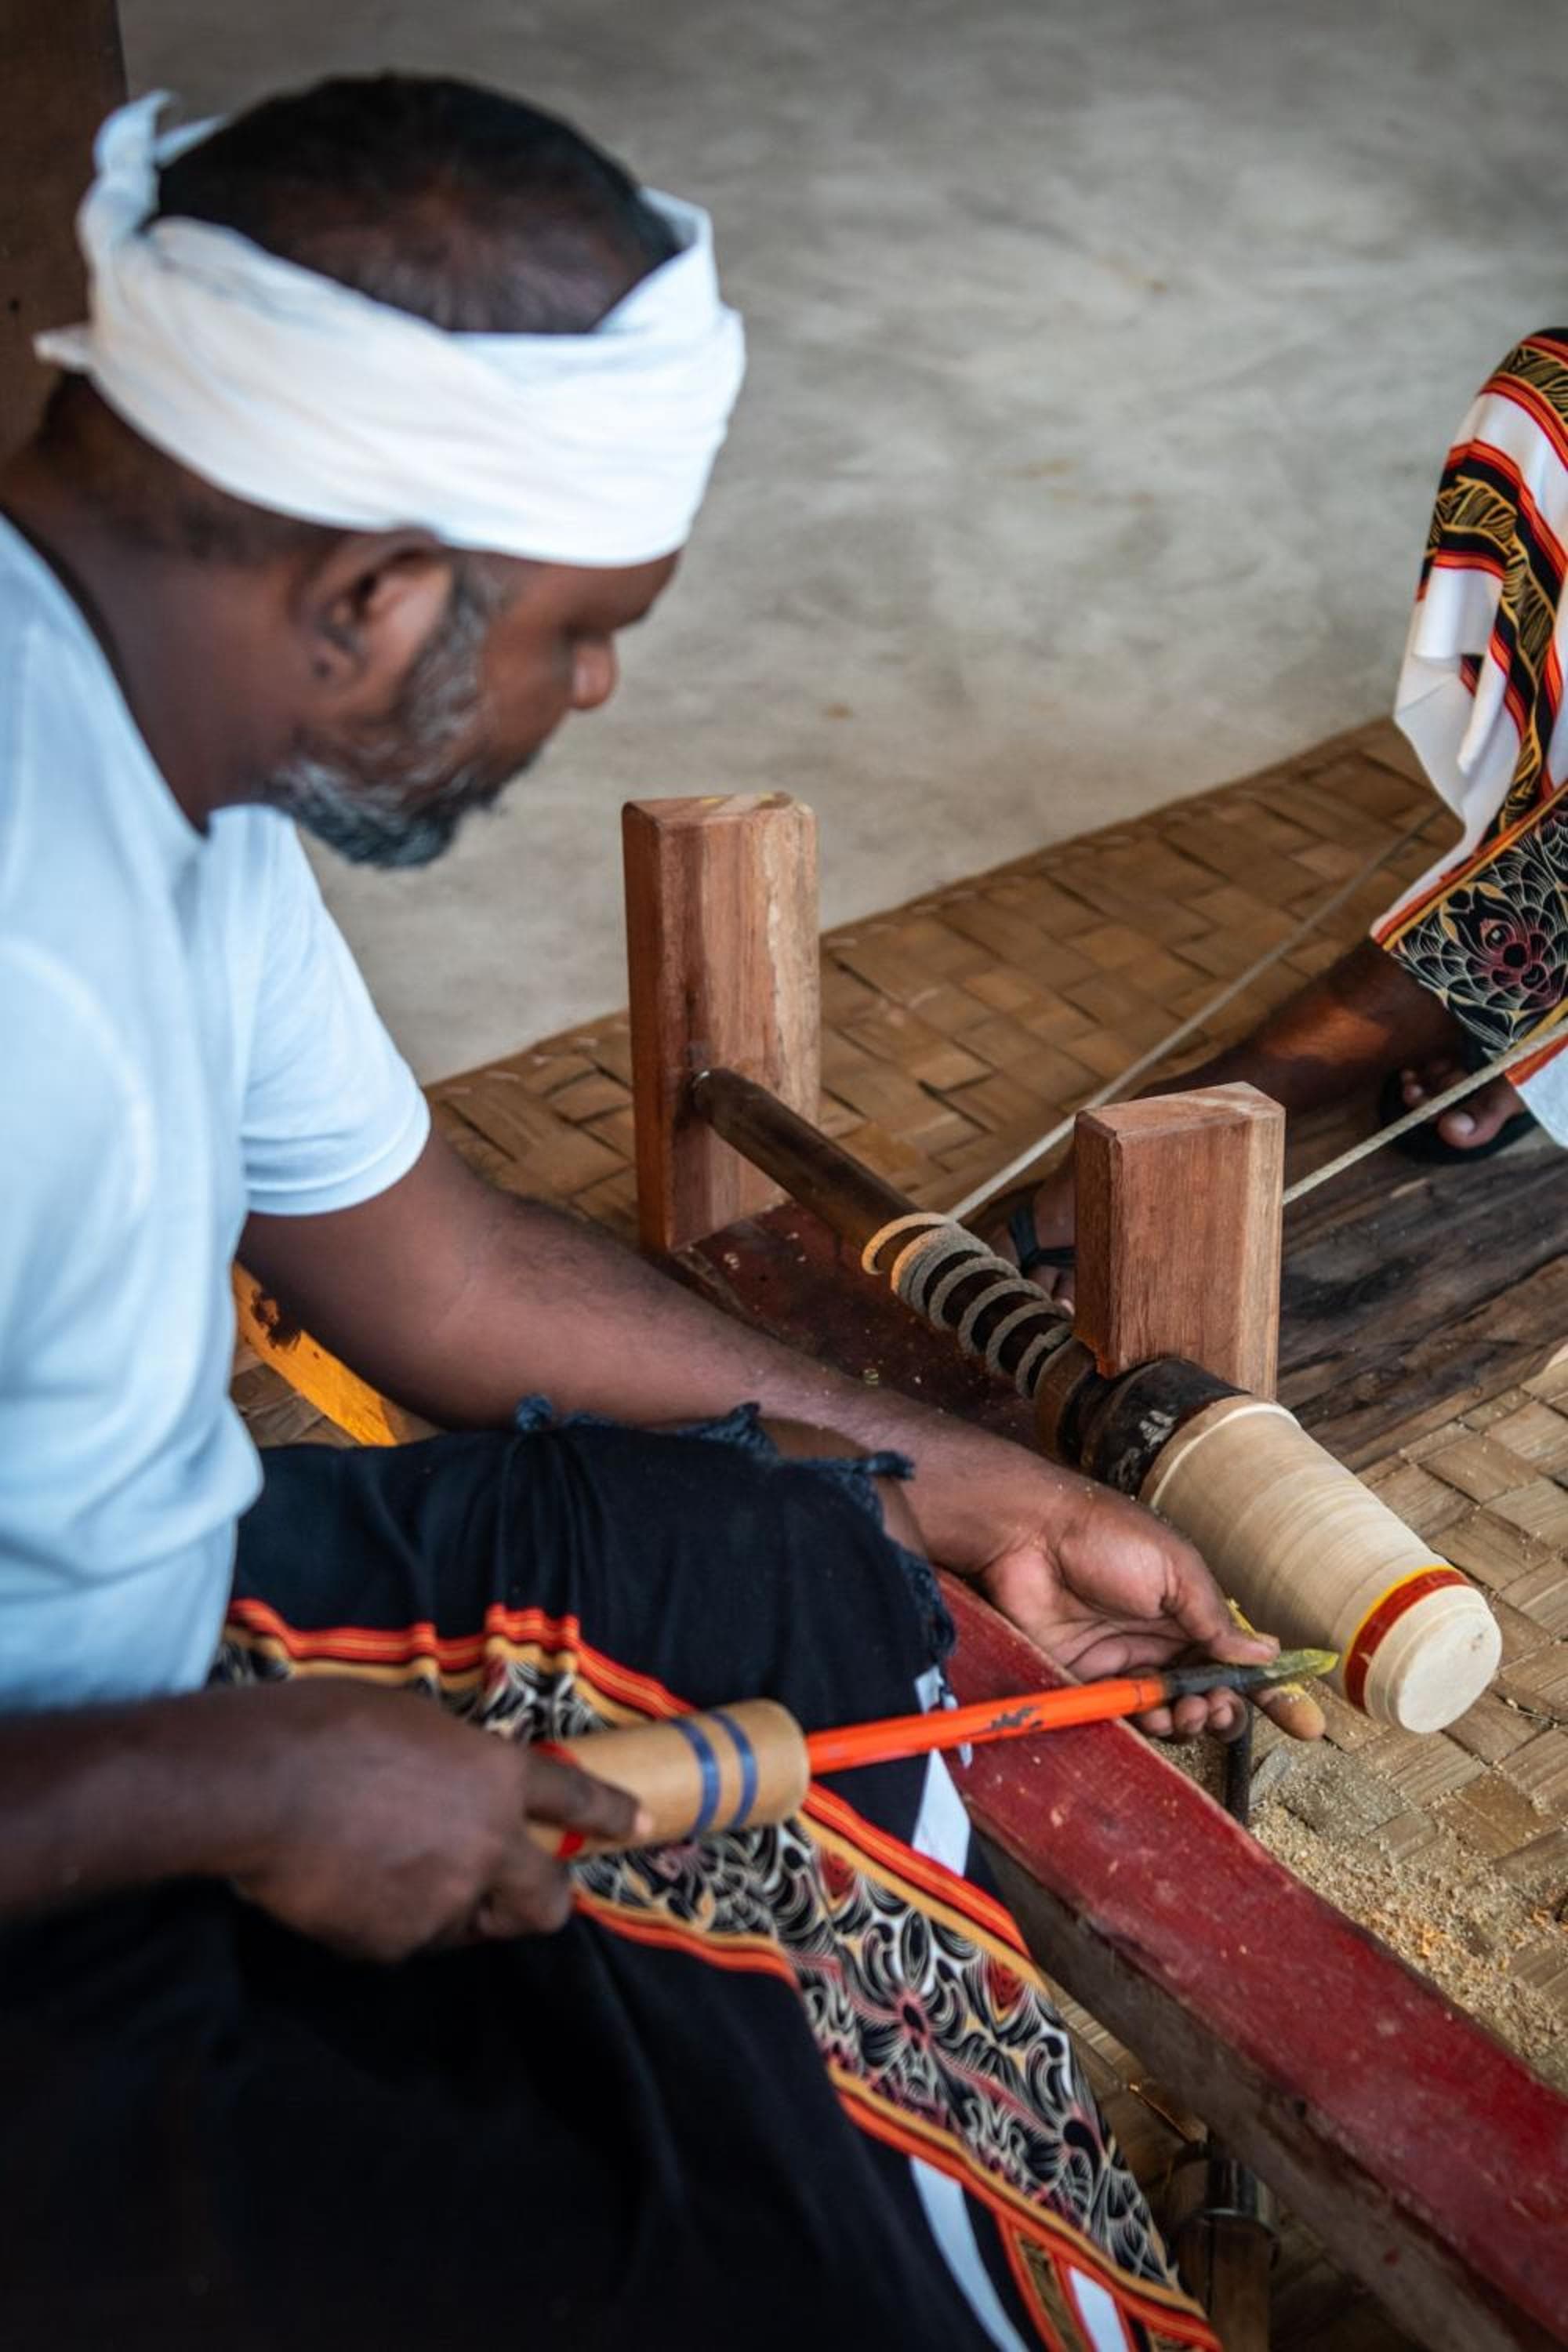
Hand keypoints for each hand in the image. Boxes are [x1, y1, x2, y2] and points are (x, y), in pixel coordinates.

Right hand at [230, 1682, 643, 1960]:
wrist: (260, 1788)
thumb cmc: (327, 1728)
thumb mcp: (411, 1723)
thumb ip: (451, 1764)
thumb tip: (452, 1785)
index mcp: (495, 1777)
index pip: (573, 1801)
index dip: (611, 1814)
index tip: (639, 1824)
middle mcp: (487, 1847)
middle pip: (548, 1903)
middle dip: (541, 1900)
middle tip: (514, 1888)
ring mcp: (443, 1903)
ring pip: (465, 1924)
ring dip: (444, 1906)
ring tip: (382, 1866)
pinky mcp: (393, 1944)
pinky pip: (403, 1939)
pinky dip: (385, 1921)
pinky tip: (345, 1885)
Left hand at [957, 1469, 1274, 1739]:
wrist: (1031, 1536)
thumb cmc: (1105, 1537)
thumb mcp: (1176, 1569)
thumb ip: (1216, 1618)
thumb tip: (1267, 1654)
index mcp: (1188, 1610)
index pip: (1237, 1659)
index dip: (1270, 1692)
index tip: (1304, 1724)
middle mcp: (1159, 1641)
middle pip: (1208, 1695)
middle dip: (1227, 1711)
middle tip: (1222, 1707)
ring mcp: (1124, 1663)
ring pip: (1172, 1712)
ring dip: (1192, 1721)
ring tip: (1191, 1710)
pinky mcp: (1086, 1680)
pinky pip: (1126, 1715)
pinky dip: (1150, 1723)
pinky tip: (1159, 1713)